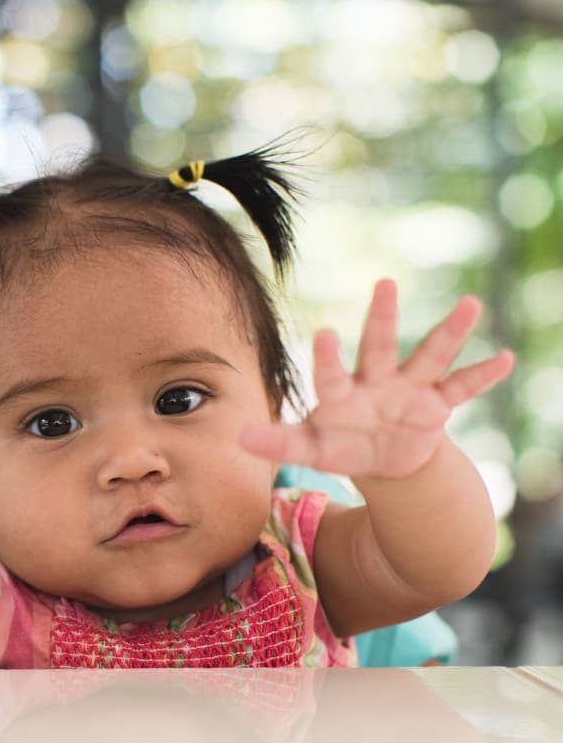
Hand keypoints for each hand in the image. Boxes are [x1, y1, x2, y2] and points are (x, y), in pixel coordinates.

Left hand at [240, 279, 514, 478]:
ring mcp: (409, 389)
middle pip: (378, 347)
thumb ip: (278, 443)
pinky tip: (505, 359)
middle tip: (384, 283)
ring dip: (450, 333)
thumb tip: (238, 436)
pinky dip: (482, 375)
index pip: (331, 374)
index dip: (327, 357)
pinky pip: (462, 387)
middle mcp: (375, 382)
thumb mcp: (311, 448)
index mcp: (340, 393)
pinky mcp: (436, 404)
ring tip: (470, 304)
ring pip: (429, 357)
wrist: (381, 458)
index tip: (324, 333)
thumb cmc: (339, 445)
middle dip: (382, 318)